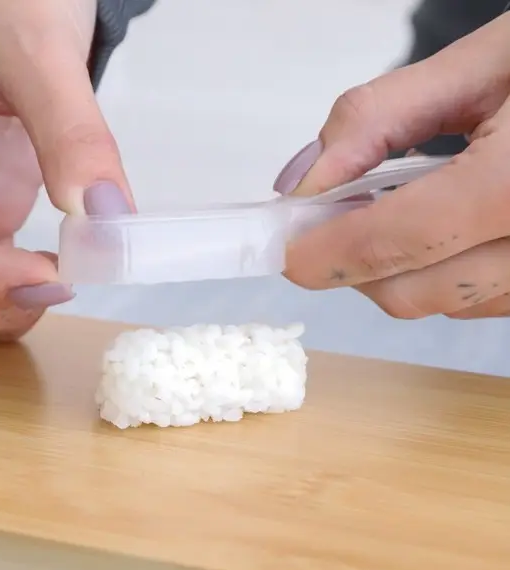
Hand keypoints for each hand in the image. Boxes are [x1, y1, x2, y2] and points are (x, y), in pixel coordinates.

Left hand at [273, 12, 509, 319]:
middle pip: (411, 292)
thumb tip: (304, 180)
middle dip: (355, 264)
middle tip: (333, 219)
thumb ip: (381, 120)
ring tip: (403, 207)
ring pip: (446, 302)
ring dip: (400, 269)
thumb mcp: (487, 61)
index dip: (325, 252)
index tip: (286, 247)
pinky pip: (484, 301)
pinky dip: (446, 271)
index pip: (394, 242)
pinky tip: (452, 225)